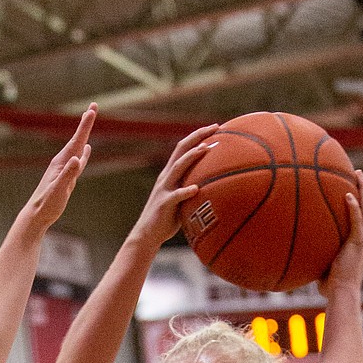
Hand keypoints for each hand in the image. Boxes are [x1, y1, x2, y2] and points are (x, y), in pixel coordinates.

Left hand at [23, 107, 95, 229]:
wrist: (37, 215)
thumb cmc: (47, 204)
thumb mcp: (59, 190)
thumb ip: (68, 174)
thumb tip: (78, 159)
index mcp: (62, 162)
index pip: (77, 139)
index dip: (85, 124)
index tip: (92, 109)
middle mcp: (63, 161)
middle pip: (78, 138)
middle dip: (86, 123)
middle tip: (94, 106)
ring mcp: (64, 168)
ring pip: (78, 147)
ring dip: (85, 134)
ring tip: (90, 121)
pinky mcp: (67, 177)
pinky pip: (78, 160)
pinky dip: (84, 152)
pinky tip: (87, 149)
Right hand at [133, 126, 219, 249]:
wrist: (147, 234)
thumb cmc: (168, 218)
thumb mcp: (180, 199)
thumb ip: (191, 188)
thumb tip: (212, 185)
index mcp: (170, 174)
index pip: (184, 148)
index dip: (198, 136)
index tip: (215, 127)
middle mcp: (166, 177)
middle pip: (181, 150)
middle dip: (197, 137)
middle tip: (215, 128)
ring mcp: (164, 189)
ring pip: (178, 168)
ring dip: (191, 157)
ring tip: (205, 149)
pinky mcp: (164, 204)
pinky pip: (176, 196)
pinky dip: (185, 191)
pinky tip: (196, 189)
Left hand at [321, 172, 362, 298]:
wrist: (341, 294)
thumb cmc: (331, 286)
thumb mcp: (324, 264)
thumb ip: (317, 253)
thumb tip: (300, 250)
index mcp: (360, 241)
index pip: (362, 216)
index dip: (359, 200)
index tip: (353, 186)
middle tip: (358, 173)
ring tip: (358, 174)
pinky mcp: (358, 242)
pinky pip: (356, 220)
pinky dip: (353, 207)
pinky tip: (347, 195)